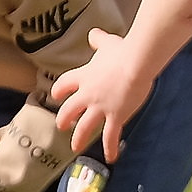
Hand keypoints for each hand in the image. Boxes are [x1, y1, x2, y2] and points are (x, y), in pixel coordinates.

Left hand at [49, 28, 149, 161]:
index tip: (56, 95)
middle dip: (64, 119)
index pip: (64, 84)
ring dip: (79, 138)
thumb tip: (93, 33)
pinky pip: (110, 136)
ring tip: (75, 147)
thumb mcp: (107, 43)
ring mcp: (100, 108)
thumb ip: (98, 40)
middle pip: (69, 110)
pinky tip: (111, 157)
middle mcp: (87, 95)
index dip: (59, 90)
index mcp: (83, 76)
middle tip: (61, 126)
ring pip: (84, 127)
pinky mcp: (115, 117)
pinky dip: (110, 148)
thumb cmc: (122, 51)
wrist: (135, 63)